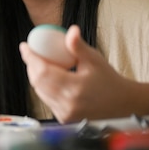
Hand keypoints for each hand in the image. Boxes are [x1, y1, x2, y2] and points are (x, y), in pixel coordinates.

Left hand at [19, 24, 135, 121]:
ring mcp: (65, 114)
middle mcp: (67, 104)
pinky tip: (47, 78)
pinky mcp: (64, 119)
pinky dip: (43, 88)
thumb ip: (79, 47)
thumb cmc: (109, 80)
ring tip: (38, 63)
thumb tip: (70, 30)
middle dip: (30, 65)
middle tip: (31, 53)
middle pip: (37, 82)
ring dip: (35, 77)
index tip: (25, 46)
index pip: (42, 71)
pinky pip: (46, 100)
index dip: (30, 57)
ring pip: (39, 92)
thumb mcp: (95, 60)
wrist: (124, 104)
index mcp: (74, 88)